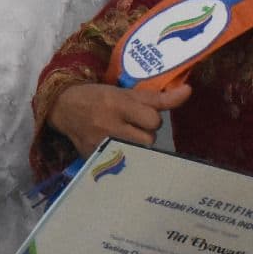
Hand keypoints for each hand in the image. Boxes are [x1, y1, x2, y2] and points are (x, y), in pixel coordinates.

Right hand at [50, 80, 190, 154]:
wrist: (63, 107)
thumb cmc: (99, 97)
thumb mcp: (125, 92)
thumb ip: (158, 97)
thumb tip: (189, 91)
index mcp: (117, 103)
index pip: (153, 119)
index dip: (152, 117)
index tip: (142, 113)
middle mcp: (108, 124)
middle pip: (148, 139)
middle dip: (145, 132)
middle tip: (132, 126)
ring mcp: (100, 143)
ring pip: (139, 152)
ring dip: (137, 145)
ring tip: (125, 136)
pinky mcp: (94, 157)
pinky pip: (122, 161)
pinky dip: (123, 155)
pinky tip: (115, 147)